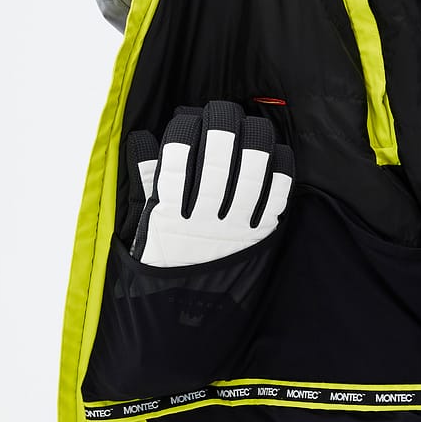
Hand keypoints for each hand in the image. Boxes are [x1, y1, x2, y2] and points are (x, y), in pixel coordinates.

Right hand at [126, 101, 293, 266]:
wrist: (187, 311)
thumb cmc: (161, 264)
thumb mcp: (139, 228)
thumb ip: (142, 183)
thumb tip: (142, 139)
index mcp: (167, 214)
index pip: (177, 161)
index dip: (185, 131)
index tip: (188, 118)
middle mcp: (204, 219)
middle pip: (218, 162)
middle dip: (223, 126)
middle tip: (223, 110)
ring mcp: (235, 228)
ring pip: (251, 175)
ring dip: (254, 142)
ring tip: (252, 124)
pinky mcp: (259, 236)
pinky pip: (276, 198)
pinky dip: (281, 171)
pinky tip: (278, 152)